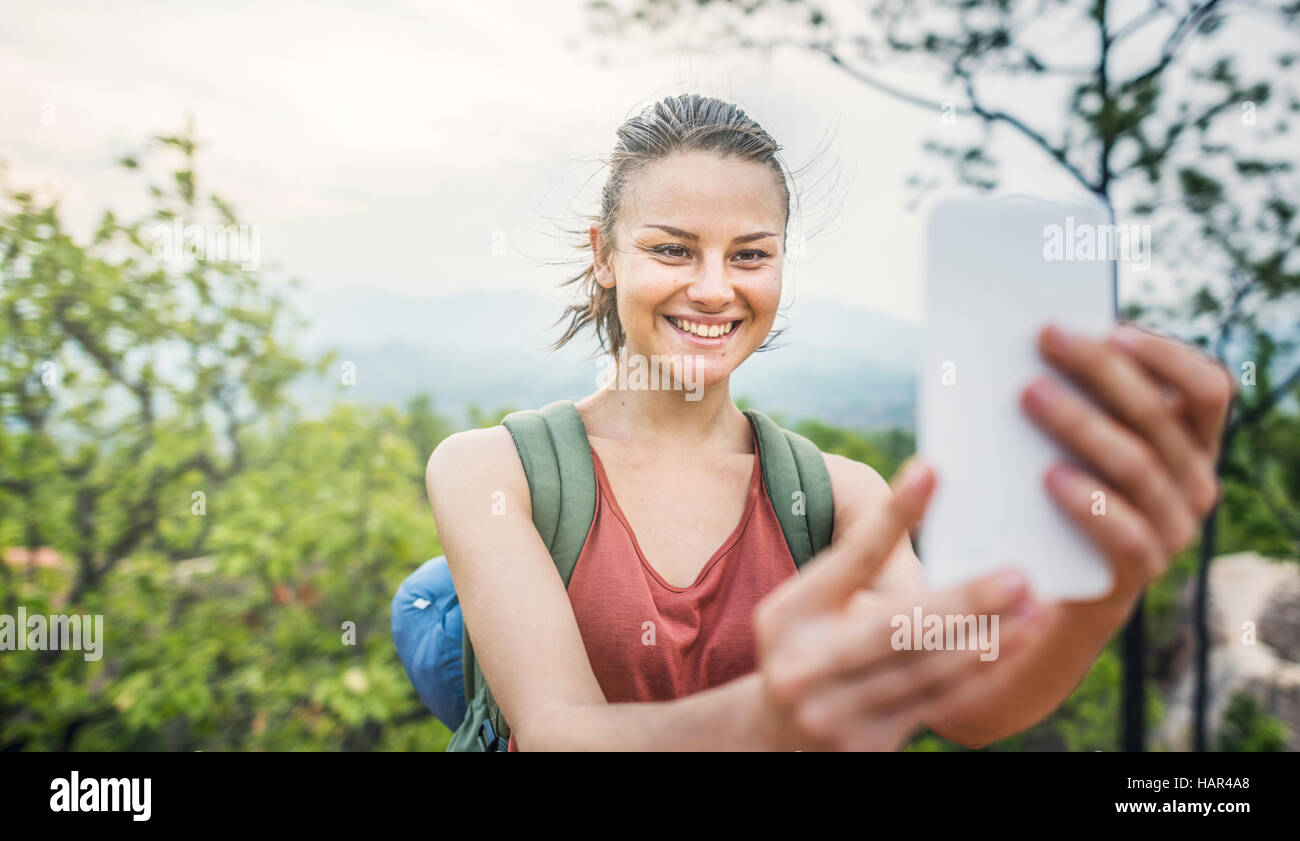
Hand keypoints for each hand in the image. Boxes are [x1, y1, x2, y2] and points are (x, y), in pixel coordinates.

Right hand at [751, 460, 1045, 750]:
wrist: (775, 734)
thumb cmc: (809, 645)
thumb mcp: (813, 602)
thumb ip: (860, 565)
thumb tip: (926, 496)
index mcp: (791, 613)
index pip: (851, 556)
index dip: (893, 514)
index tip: (931, 472)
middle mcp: (805, 664)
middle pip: (897, 627)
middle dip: (964, 601)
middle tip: (1018, 577)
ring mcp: (832, 712)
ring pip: (925, 670)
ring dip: (986, 639)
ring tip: (1030, 611)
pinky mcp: (864, 748)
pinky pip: (933, 705)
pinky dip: (975, 673)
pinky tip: (1007, 648)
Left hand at [1021, 322, 1234, 614]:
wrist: (1062, 578)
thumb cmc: (1069, 484)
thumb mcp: (1085, 438)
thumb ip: (1084, 394)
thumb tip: (1046, 339)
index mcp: (1194, 440)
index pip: (1209, 388)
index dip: (1168, 356)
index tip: (1115, 331)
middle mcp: (1195, 481)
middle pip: (1157, 415)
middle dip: (1100, 370)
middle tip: (1046, 339)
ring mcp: (1175, 527)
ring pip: (1137, 465)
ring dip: (1081, 423)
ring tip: (1031, 395)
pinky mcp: (1143, 569)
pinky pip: (1123, 531)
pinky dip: (1087, 500)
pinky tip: (1049, 476)